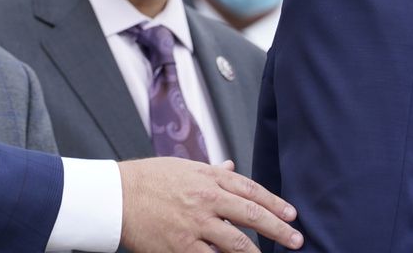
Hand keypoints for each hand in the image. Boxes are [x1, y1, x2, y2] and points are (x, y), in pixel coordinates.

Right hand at [118, 158, 301, 252]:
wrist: (116, 195)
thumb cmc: (148, 179)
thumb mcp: (182, 167)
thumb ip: (211, 171)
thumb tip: (232, 167)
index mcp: (207, 177)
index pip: (250, 189)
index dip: (274, 203)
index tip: (291, 215)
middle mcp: (205, 199)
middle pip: (251, 215)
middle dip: (278, 229)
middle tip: (296, 239)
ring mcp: (194, 225)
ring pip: (237, 244)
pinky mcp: (180, 247)